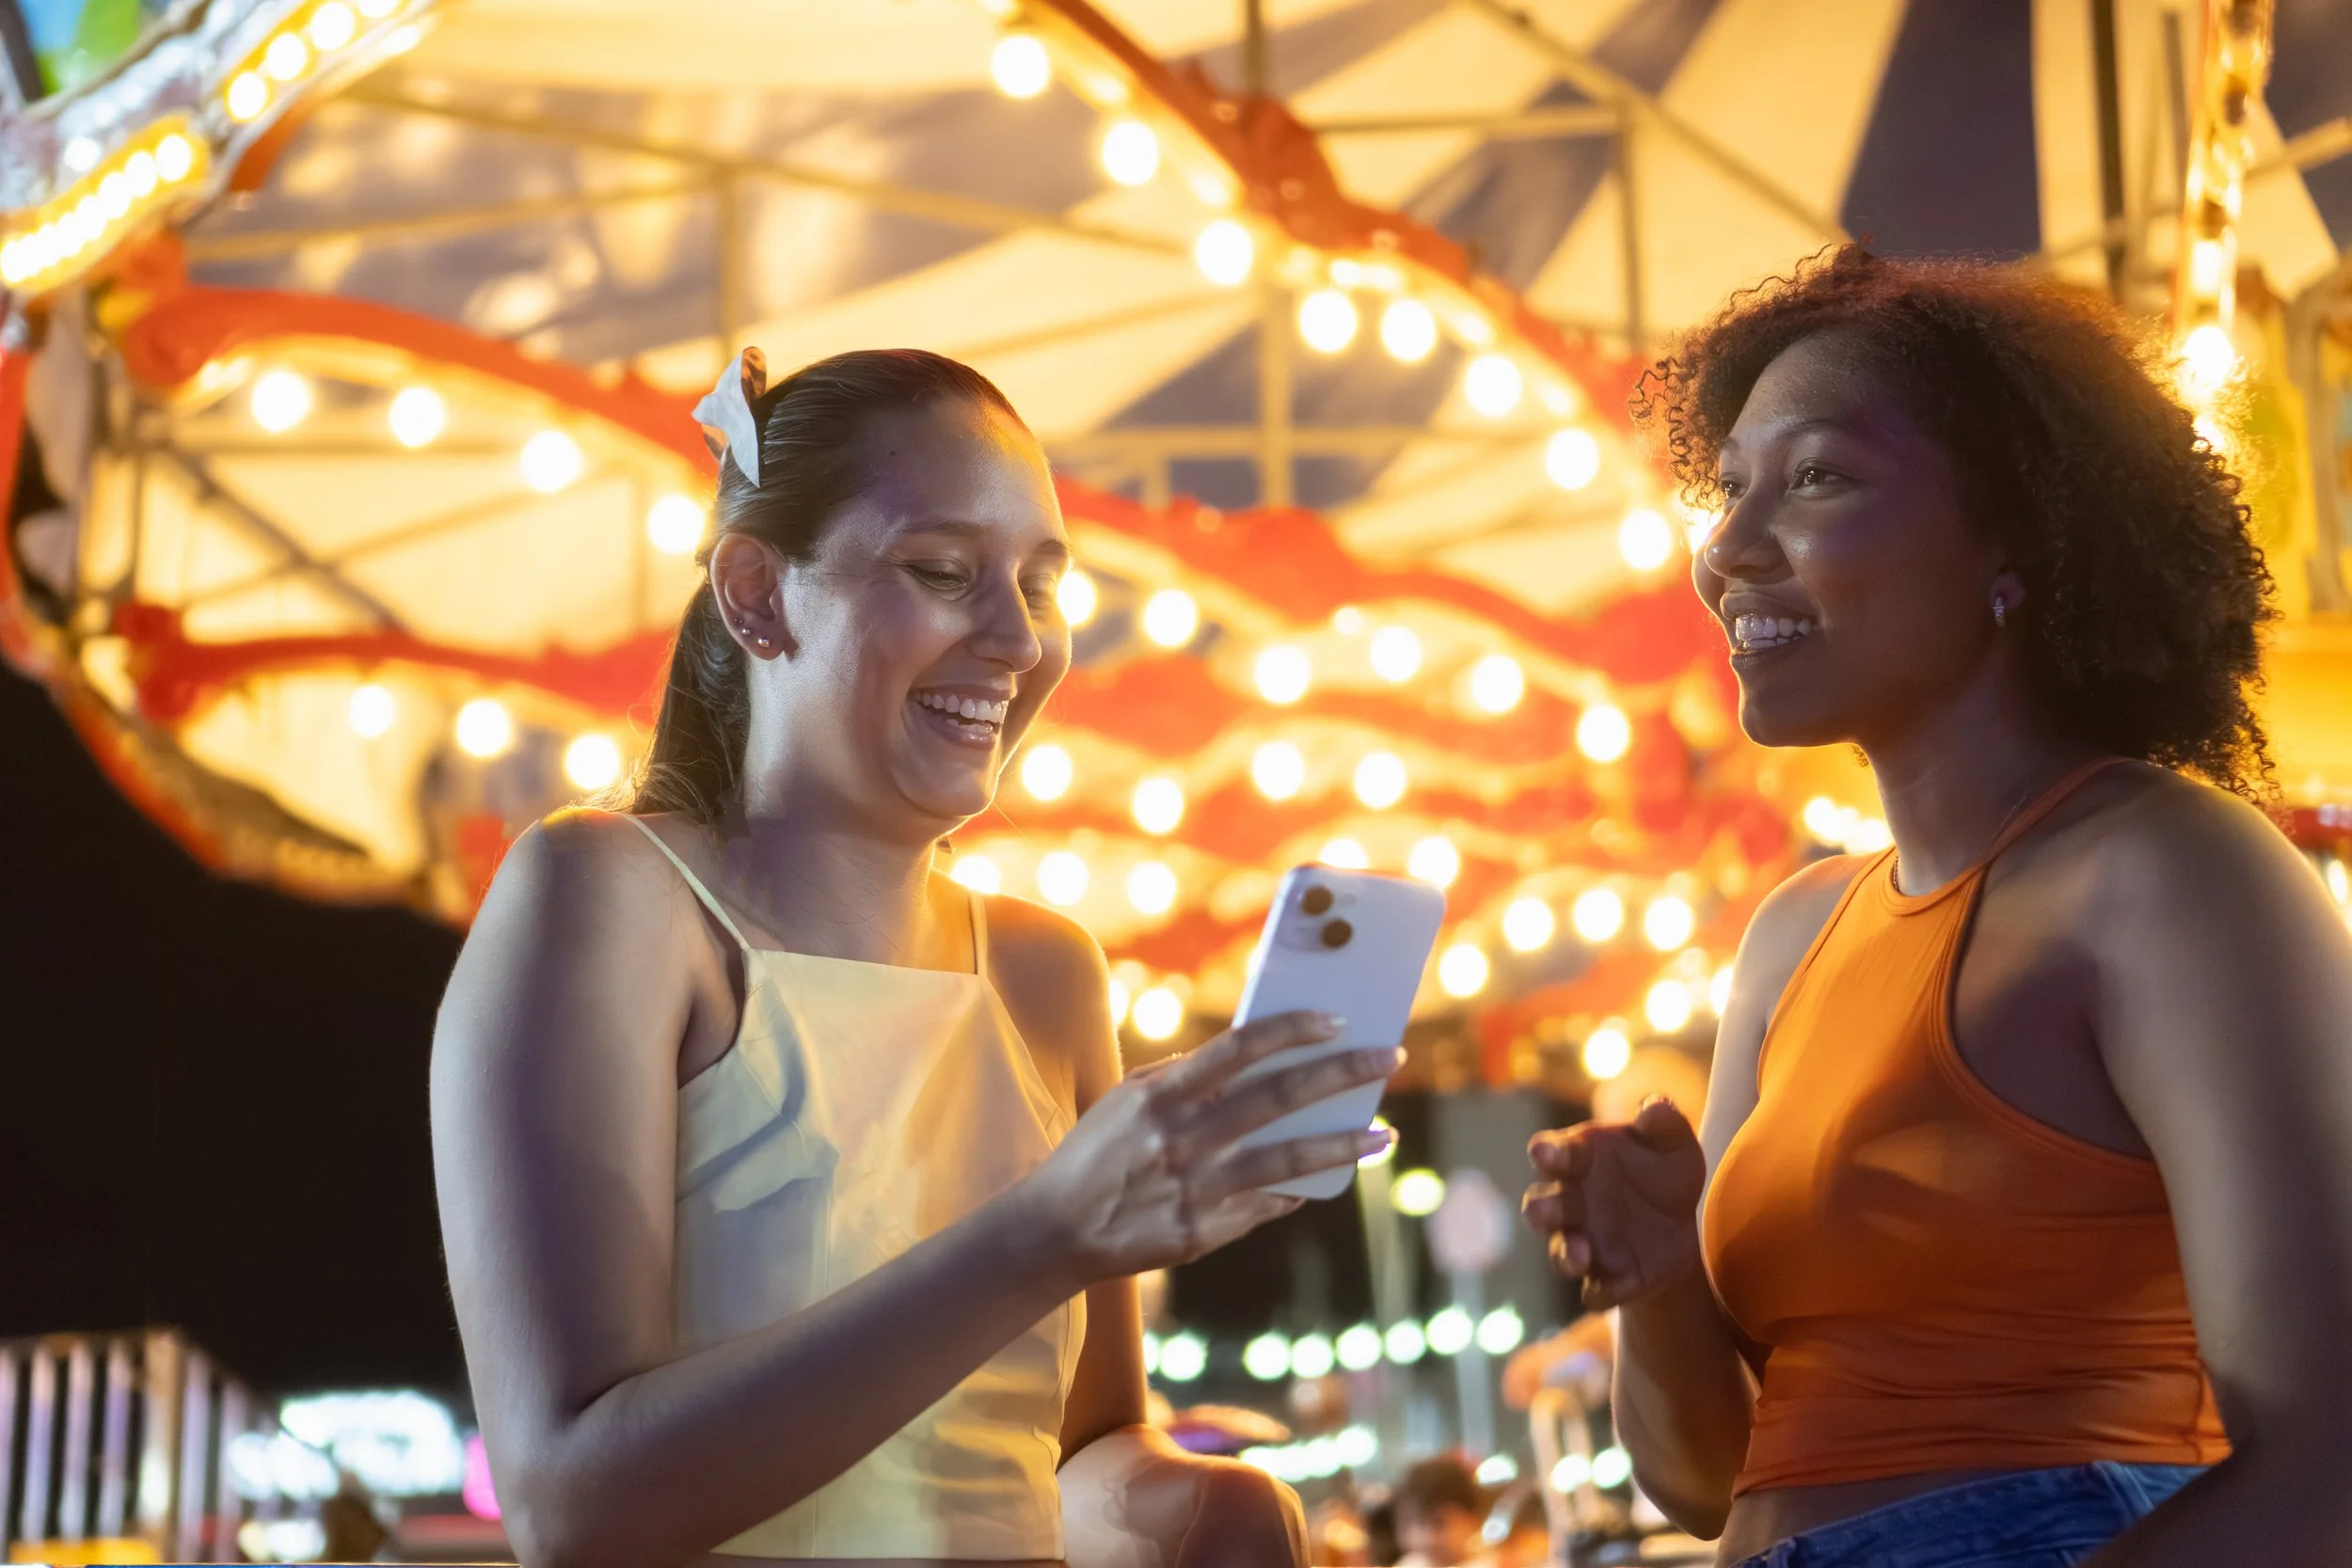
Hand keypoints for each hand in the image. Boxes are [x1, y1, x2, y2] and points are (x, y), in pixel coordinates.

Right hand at [1018, 1011, 1396, 1283]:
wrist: (1054, 1230)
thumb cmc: (1093, 1153)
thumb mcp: (1125, 1100)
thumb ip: (1179, 1075)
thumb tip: (1241, 1059)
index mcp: (1161, 1096)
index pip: (1238, 1049)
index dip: (1290, 1030)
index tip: (1335, 1019)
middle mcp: (1183, 1139)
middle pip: (1277, 1098)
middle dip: (1340, 1075)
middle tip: (1390, 1058)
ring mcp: (1196, 1189)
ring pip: (1287, 1161)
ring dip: (1342, 1145)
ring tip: (1385, 1134)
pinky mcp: (1201, 1232)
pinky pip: (1261, 1207)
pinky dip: (1291, 1193)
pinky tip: (1319, 1182)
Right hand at [1522, 1096, 1705, 1309]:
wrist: (1681, 1225)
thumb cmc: (1662, 1171)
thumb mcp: (1673, 1143)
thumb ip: (1663, 1122)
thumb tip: (1655, 1105)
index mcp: (1578, 1159)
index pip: (1551, 1152)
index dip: (1547, 1153)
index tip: (1548, 1153)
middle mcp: (1571, 1202)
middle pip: (1542, 1206)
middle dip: (1540, 1209)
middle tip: (1541, 1211)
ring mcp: (1584, 1242)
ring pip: (1560, 1252)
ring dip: (1565, 1254)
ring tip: (1579, 1255)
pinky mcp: (1608, 1278)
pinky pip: (1595, 1291)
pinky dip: (1600, 1292)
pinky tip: (1611, 1290)